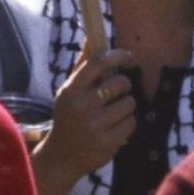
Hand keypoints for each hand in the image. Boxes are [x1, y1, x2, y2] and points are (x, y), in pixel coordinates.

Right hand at [40, 53, 141, 194]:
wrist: (61, 157)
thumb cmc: (68, 117)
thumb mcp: (69, 91)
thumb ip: (83, 66)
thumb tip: (92, 37)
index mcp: (71, 90)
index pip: (99, 62)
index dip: (119, 56)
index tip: (129, 57)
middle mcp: (82, 106)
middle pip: (121, 83)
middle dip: (124, 87)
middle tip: (116, 94)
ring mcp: (95, 125)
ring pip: (130, 103)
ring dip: (125, 107)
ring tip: (112, 114)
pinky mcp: (108, 142)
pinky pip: (132, 123)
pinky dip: (127, 124)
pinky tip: (114, 128)